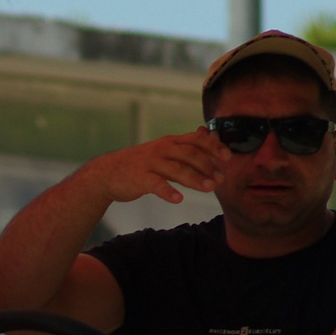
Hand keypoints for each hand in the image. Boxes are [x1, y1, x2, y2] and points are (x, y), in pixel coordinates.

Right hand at [83, 130, 222, 206]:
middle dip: (207, 166)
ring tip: (209, 188)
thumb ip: (185, 146)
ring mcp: (150, 163)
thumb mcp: (163, 150)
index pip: (196, 140)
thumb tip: (207, 135)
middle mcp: (161, 149)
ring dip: (194, 178)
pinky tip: (178, 199)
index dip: (213, 147)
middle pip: (189, 154)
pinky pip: (156, 184)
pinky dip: (168, 192)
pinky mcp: (139, 178)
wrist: (108, 173)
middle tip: (220, 179)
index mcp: (170, 142)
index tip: (227, 157)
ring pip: (176, 169)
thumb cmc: (140, 164)